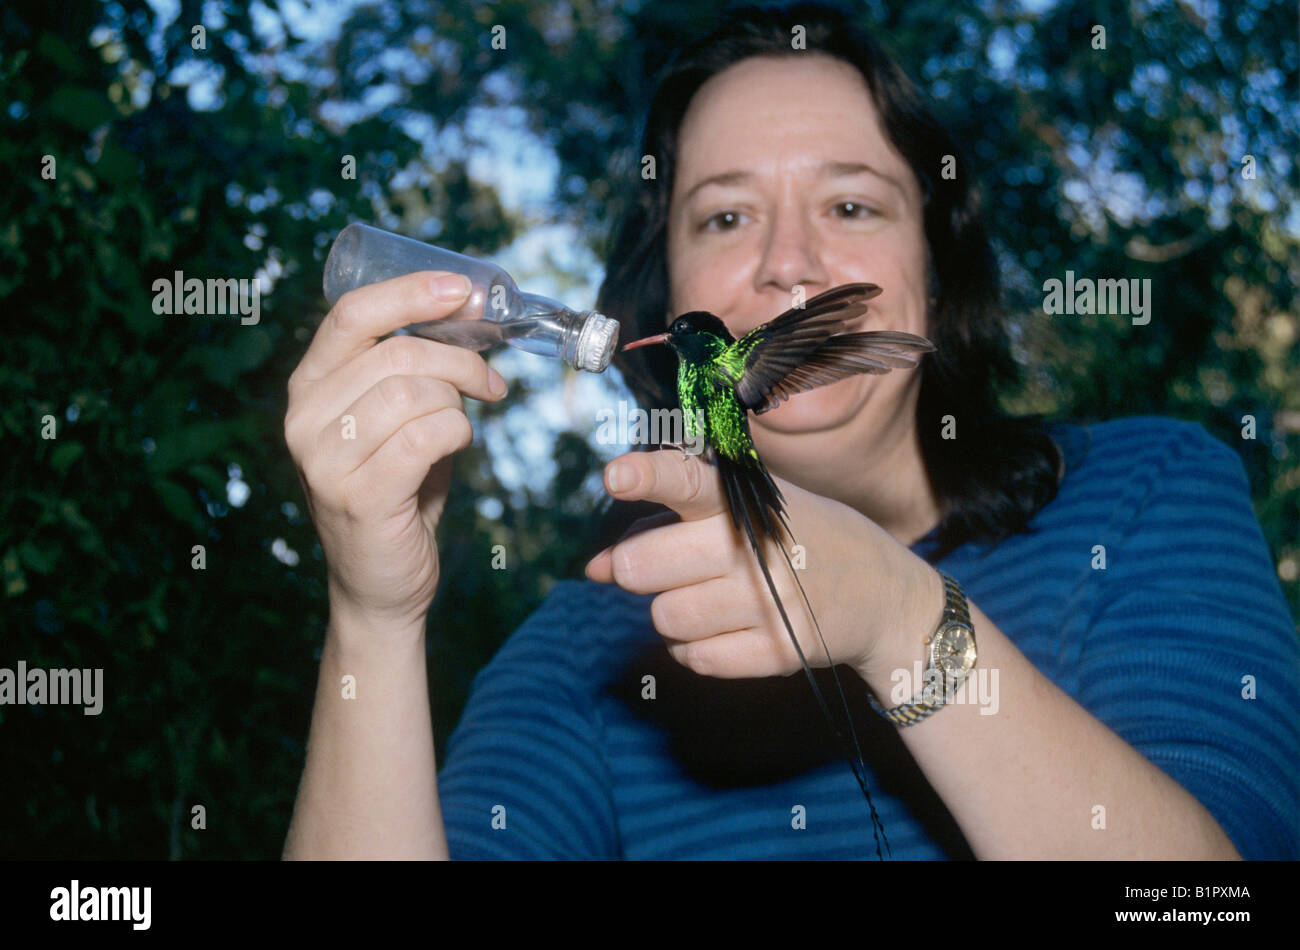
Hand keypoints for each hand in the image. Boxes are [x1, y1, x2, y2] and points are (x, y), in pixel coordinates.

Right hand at [284, 271, 507, 641]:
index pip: (351, 314)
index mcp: (309, 387)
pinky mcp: (359, 496)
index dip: (410, 293)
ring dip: (457, 404)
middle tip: (492, 383)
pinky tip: (457, 447)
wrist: (380, 583)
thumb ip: (410, 371)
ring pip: (414, 393)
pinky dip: (457, 434)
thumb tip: (465, 311)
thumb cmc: (397, 491)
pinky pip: (427, 436)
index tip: (461, 289)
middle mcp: (304, 418)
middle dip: (460, 361)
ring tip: (463, 425)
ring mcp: (325, 459)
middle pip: (396, 354)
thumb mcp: (393, 420)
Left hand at [584, 450, 941, 683]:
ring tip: (711, 597)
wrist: (883, 596)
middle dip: (639, 568)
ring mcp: (767, 604)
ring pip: (663, 617)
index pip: (688, 481)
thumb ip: (669, 526)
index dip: (647, 476)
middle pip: (644, 566)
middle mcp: (755, 550)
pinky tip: (725, 627)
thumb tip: (597, 569)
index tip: (616, 477)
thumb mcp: (750, 510)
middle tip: (668, 566)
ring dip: (671, 610)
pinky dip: (695, 647)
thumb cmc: (802, 540)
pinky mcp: (776, 652)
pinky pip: (693, 658)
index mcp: (746, 502)